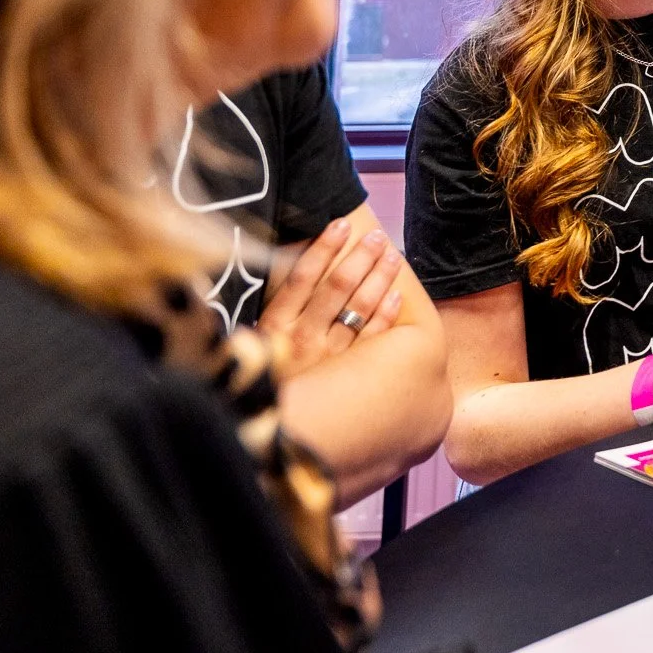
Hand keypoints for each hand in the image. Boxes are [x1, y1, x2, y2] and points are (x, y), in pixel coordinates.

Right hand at [257, 219, 403, 379]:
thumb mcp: (255, 345)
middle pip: (336, 288)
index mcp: (275, 326)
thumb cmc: (263, 379)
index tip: (341, 224)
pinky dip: (385, 315)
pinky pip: (371, 339)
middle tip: (377, 237)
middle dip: (359, 258)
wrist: (269, 429)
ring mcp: (327, 357)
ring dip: (379, 279)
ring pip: (358, 309)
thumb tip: (291, 266)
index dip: (323, 248)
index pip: (302, 276)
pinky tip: (397, 296)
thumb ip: (274, 311)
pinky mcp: (347, 375)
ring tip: (392, 256)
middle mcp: (302, 338)